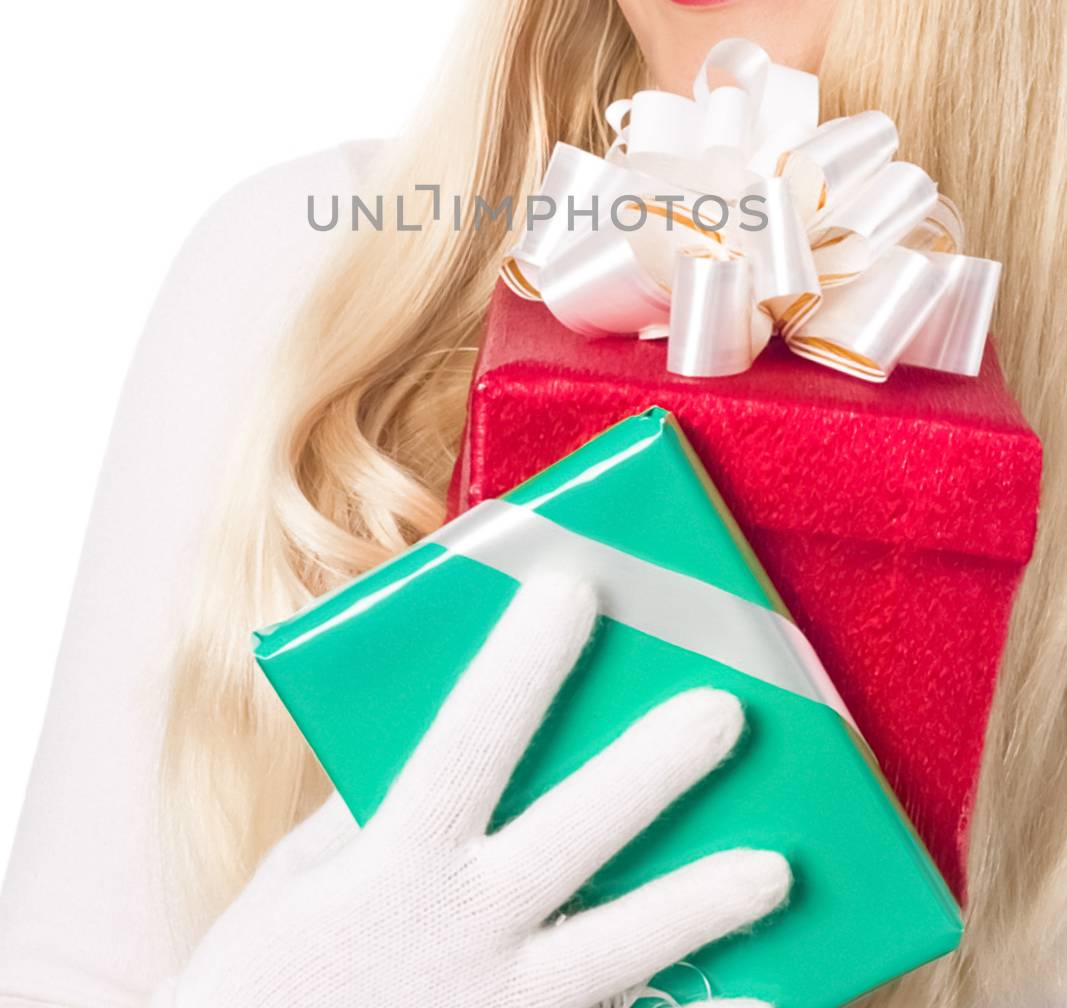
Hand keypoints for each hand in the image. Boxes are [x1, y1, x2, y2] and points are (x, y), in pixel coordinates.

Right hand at [157, 568, 790, 1007]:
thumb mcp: (297, 880)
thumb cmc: (268, 979)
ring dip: (701, 902)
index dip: (522, 663)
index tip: (574, 586)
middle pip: (573, 836)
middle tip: (723, 709)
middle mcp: (460, 931)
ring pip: (621, 947)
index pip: (468, 741)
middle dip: (651, 770)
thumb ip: (367, 809)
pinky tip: (765, 994)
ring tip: (777, 867)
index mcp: (395, 864)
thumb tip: (436, 727)